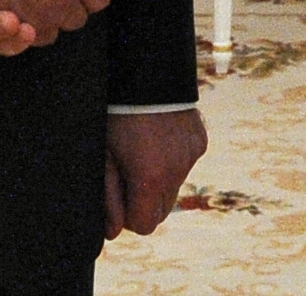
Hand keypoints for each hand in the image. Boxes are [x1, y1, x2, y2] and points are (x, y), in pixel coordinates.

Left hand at [105, 109, 206, 237]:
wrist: (146, 71)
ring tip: (143, 152)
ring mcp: (192, 156)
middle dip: (145, 202)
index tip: (119, 195)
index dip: (129, 215)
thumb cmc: (116, 115)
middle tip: (128, 174)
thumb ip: (109, 198)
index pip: (145, 226)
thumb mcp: (104, 156)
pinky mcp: (200, 142)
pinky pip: (185, 164)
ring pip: (175, 188)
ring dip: (159, 181)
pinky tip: (159, 138)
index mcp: (151, 179)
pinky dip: (173, 160)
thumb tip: (113, 233)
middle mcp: (177, 171)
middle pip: (162, 211)